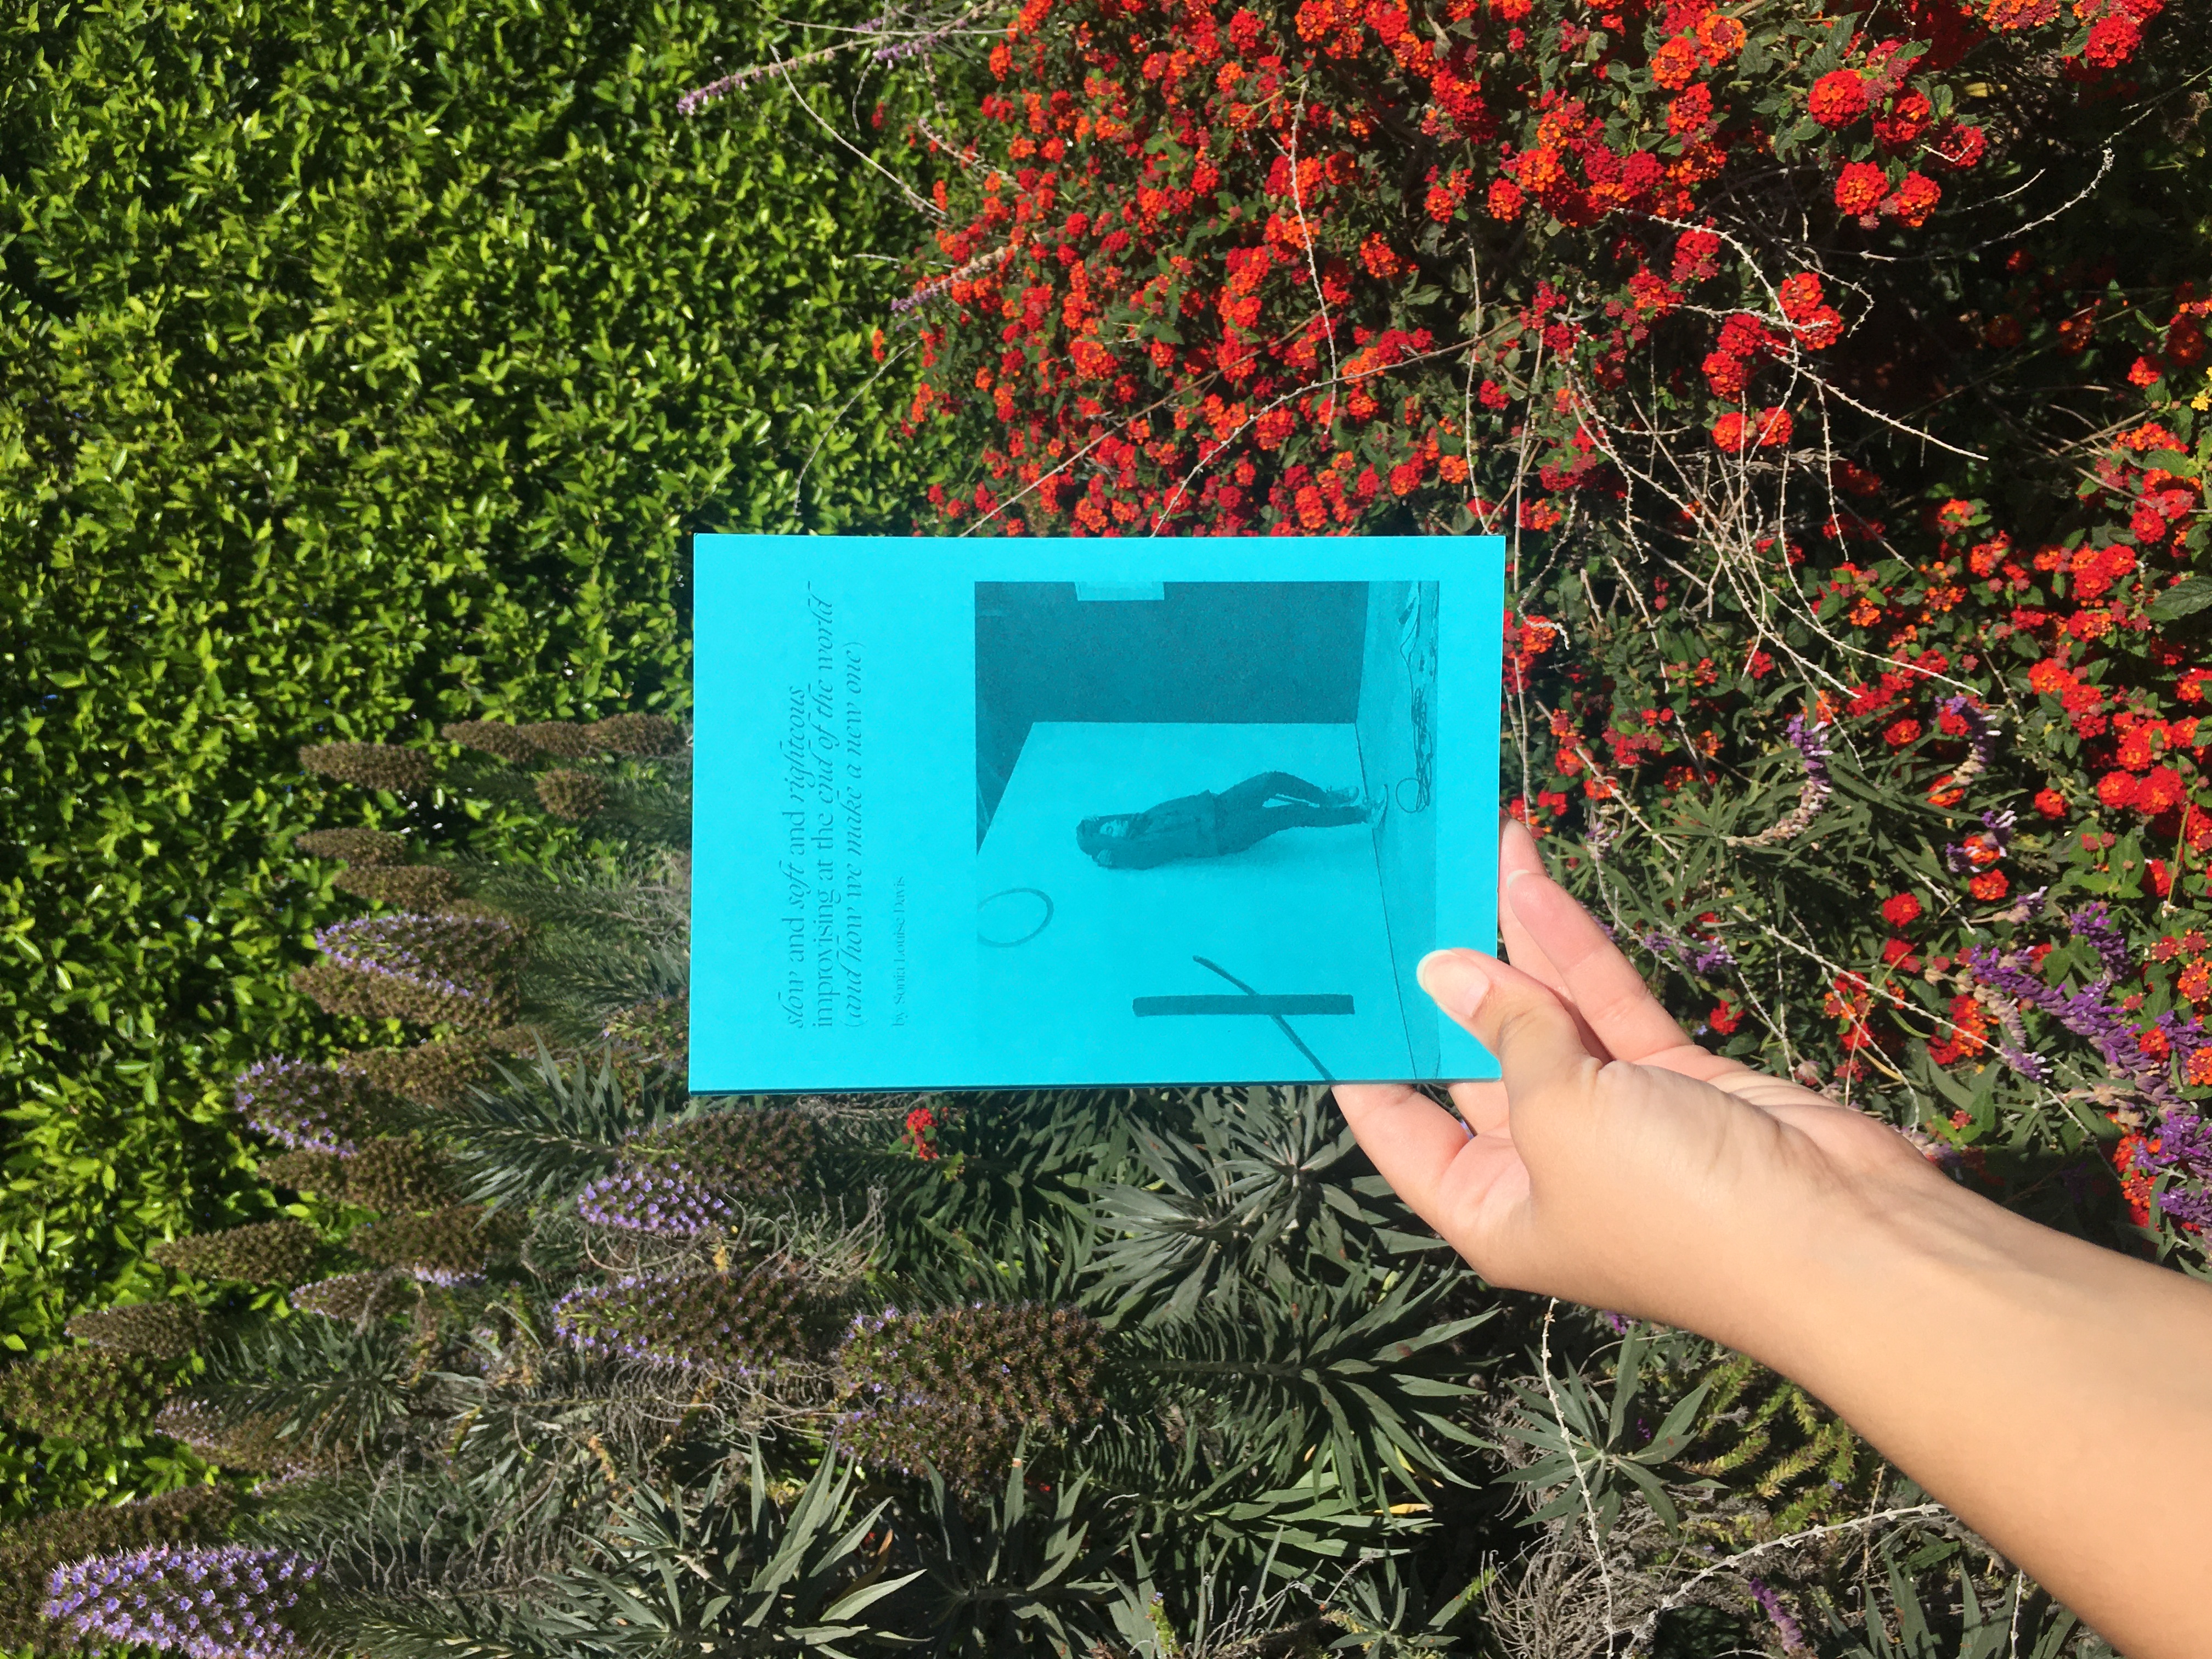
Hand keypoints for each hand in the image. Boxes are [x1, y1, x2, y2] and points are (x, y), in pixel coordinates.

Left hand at [1335, 820, 1949, 1343]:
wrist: (1843, 1237)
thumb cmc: (1673, 1204)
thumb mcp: (1561, 1117)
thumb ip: (1505, 1035)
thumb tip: (1443, 972)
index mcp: (1489, 1211)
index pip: (1399, 1129)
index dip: (1361, 1060)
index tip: (1328, 985)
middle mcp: (1542, 1169)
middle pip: (1469, 1060)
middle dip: (1440, 980)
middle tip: (1395, 895)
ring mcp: (1610, 1121)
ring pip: (1541, 1017)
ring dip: (1507, 940)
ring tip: (1462, 853)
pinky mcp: (1673, 1080)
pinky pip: (1603, 1004)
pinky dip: (1570, 945)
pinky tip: (1527, 877)